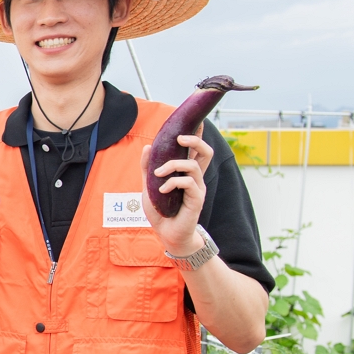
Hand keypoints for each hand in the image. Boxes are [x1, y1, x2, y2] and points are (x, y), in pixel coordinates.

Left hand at [140, 131, 213, 255]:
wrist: (166, 233)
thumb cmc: (160, 210)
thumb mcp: (149, 185)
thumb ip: (148, 167)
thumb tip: (148, 146)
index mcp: (186, 173)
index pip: (195, 150)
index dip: (197, 134)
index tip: (196, 120)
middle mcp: (195, 178)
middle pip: (206, 152)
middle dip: (195, 140)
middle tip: (179, 139)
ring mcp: (197, 188)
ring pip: (193, 165)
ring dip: (173, 165)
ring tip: (158, 174)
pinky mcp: (197, 199)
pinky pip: (188, 182)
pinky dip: (172, 182)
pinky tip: (162, 191)